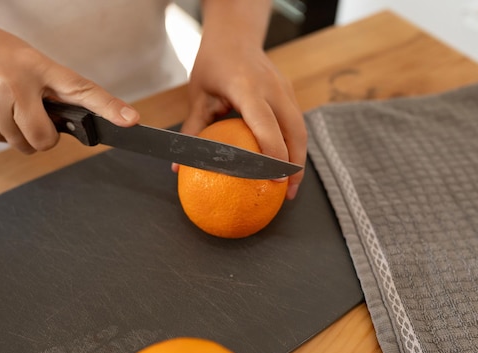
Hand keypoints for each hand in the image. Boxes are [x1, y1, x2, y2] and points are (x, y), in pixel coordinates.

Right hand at [0, 12, 138, 153]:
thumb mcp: (23, 59)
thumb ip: (48, 87)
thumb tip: (68, 122)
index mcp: (38, 66)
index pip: (82, 89)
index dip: (109, 107)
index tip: (131, 120)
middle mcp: (20, 86)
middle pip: (46, 138)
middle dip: (44, 138)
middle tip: (32, 117)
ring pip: (24, 145)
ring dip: (18, 133)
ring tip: (2, 102)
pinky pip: (1, 141)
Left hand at [180, 8, 306, 199]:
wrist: (235, 34)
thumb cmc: (212, 64)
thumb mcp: (198, 95)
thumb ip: (193, 131)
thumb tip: (177, 168)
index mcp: (247, 88)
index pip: (266, 125)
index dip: (273, 153)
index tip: (273, 179)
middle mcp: (272, 88)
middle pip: (295, 131)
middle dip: (295, 164)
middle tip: (286, 192)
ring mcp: (284, 88)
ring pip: (300, 128)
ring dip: (298, 157)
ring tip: (289, 184)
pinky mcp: (289, 92)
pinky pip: (296, 122)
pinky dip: (294, 144)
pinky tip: (285, 163)